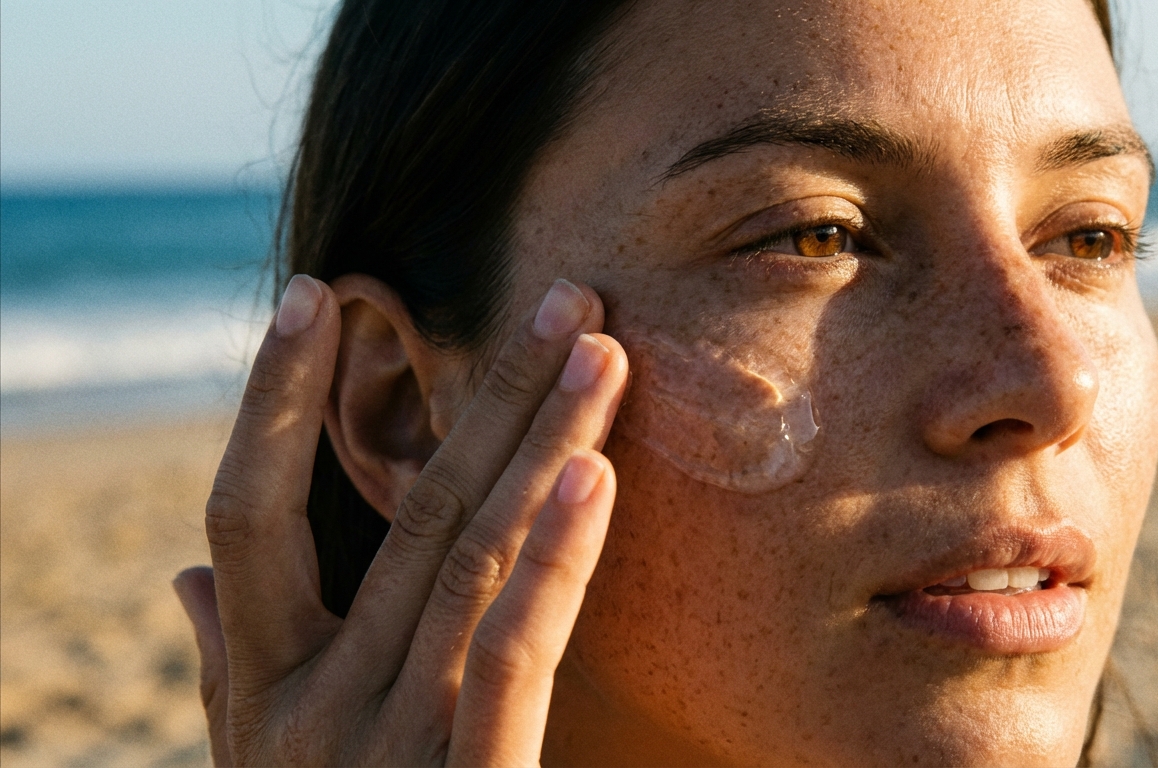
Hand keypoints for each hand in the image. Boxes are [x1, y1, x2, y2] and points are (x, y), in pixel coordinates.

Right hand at [173, 275, 627, 764]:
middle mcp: (316, 707)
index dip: (273, 400)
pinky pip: (510, 659)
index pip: (247, 514)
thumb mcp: (257, 758)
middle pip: (410, 516)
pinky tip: (597, 475)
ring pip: (472, 560)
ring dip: (543, 444)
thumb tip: (185, 575)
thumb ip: (227, 663)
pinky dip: (554, 563)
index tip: (318, 293)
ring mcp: (388, 748)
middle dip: (494, 395)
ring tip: (602, 352)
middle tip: (569, 298)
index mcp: (265, 685)